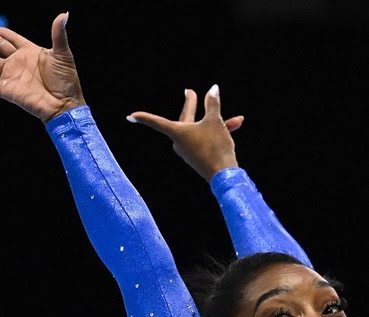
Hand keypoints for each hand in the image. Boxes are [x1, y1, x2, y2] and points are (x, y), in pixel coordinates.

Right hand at [0, 12, 84, 122]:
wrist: (66, 105)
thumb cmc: (67, 81)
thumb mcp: (63, 54)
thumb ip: (58, 34)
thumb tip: (64, 14)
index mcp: (30, 51)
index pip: (10, 38)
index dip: (0, 32)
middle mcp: (17, 62)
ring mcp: (11, 76)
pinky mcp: (8, 90)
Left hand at [127, 85, 244, 180]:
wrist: (224, 175)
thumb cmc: (215, 146)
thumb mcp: (215, 121)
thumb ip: (213, 103)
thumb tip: (213, 88)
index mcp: (177, 132)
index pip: (156, 122)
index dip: (144, 117)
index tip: (131, 116)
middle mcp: (180, 142)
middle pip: (186, 119)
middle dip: (192, 105)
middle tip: (190, 92)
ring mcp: (189, 151)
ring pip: (202, 130)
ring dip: (217, 123)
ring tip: (237, 119)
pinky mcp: (199, 157)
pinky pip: (207, 139)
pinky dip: (218, 133)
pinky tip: (236, 126)